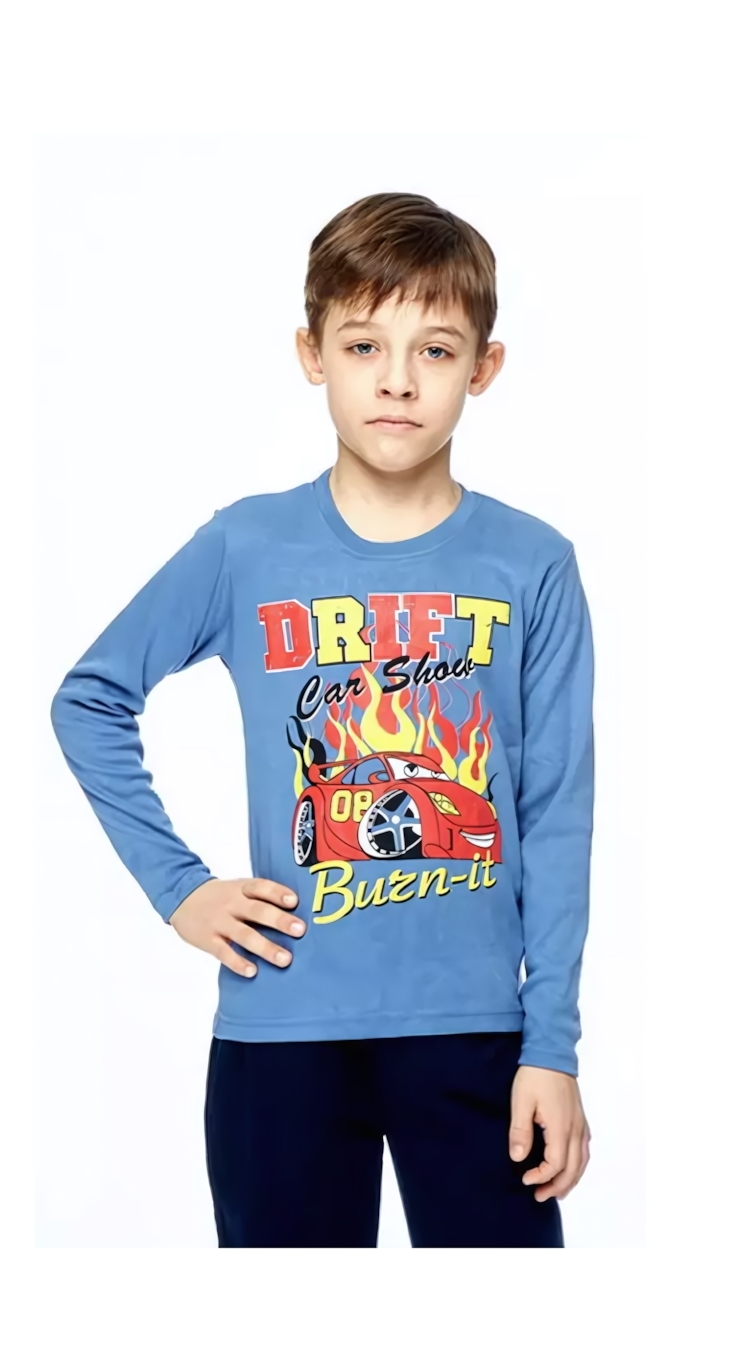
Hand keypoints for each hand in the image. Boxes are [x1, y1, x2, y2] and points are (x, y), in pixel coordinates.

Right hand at [168, 877, 305, 977]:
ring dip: (266, 947)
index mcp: (241, 888)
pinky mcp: (208, 940)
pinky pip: (224, 953)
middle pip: (257, 911)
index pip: (261, 887)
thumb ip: (260, 897)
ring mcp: (219, 922)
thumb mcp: (238, 888)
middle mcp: (232, 904)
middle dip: (279, 921)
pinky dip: (238, 962)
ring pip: (245, 935)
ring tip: (285, 959)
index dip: (278, 893)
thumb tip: (294, 913)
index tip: (294, 902)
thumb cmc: (220, 896)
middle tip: (300, 930)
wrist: (181, 897)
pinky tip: (252, 971)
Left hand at [509, 1065, 590, 1200]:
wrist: (552, 1053)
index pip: (556, 1164)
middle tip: (539, 1196)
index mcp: (560, 1127)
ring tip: (556, 1191)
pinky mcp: (580, 1118)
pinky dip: (578, 1164)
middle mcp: (575, 1129)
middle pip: (572, 1168)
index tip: (525, 1180)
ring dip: (570, 1179)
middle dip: (557, 1186)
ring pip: (582, 1161)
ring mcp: (580, 1124)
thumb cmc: (534, 1076)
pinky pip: (584, 1149)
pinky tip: (569, 1167)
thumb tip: (518, 1158)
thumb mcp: (521, 1102)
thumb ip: (520, 1131)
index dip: (541, 1177)